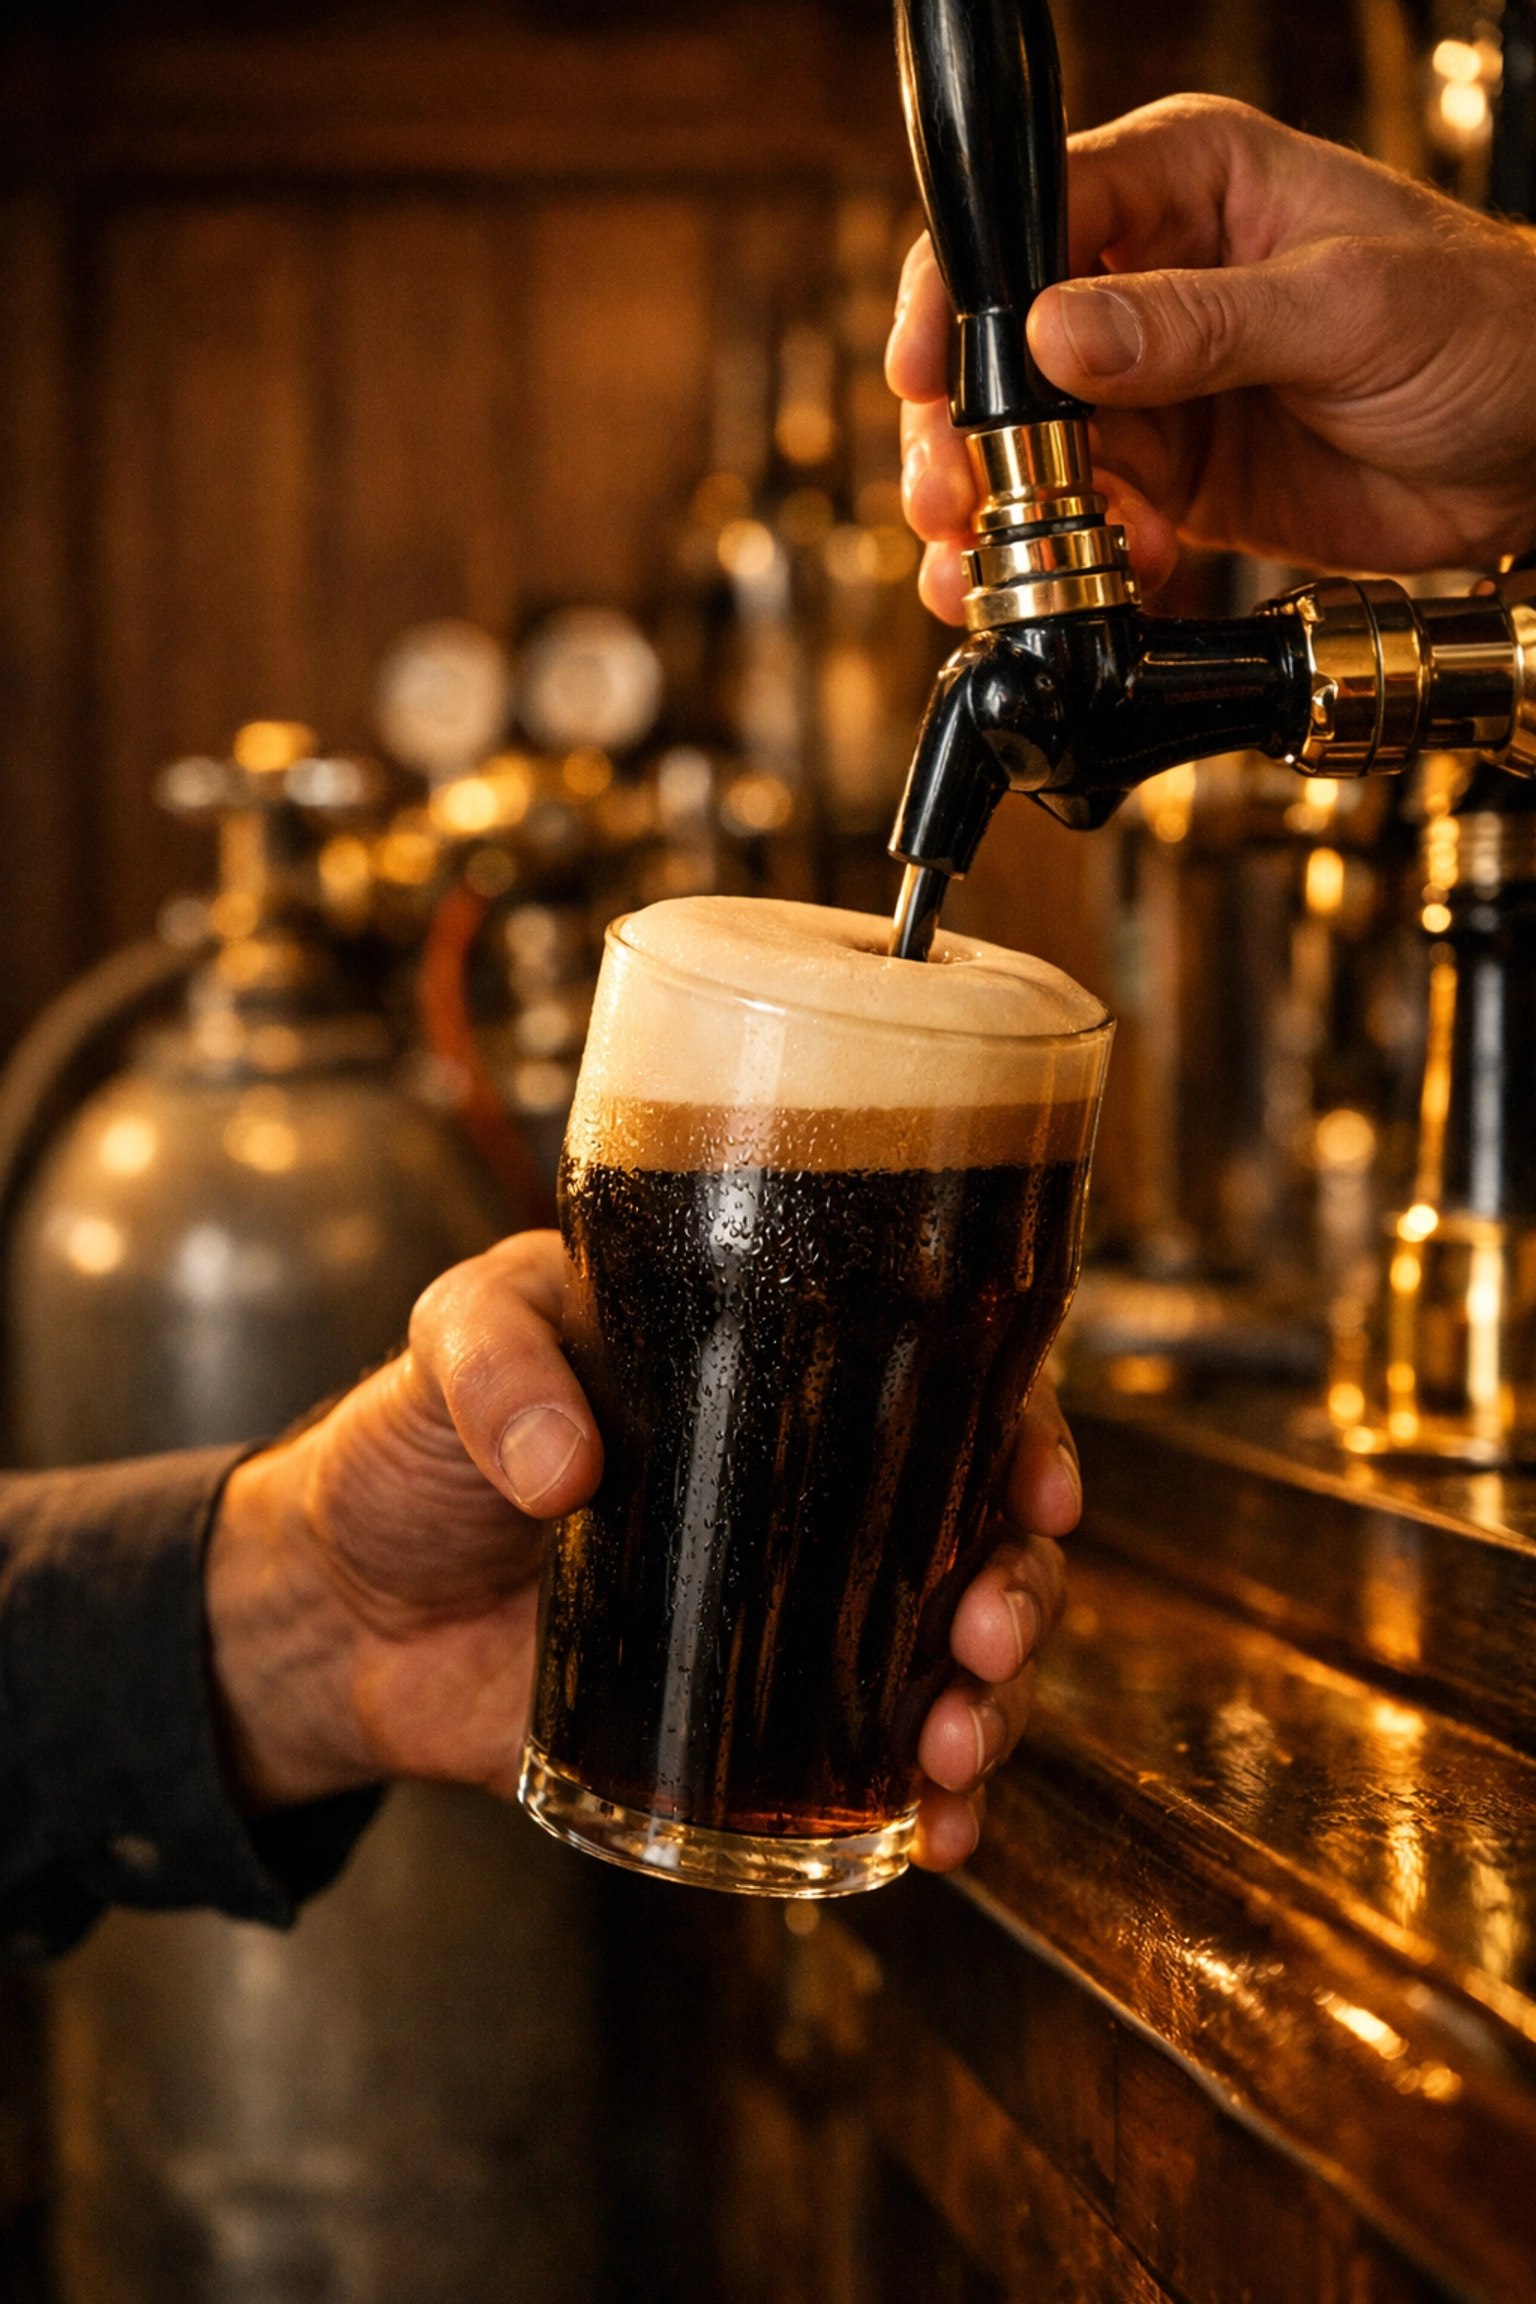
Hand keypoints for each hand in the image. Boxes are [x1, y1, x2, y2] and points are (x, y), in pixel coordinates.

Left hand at [206, 1230, 1078, 1873]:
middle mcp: (808, 1497)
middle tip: (988, 1634)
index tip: (1038, 1489)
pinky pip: (864, 1767)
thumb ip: (498, 1371)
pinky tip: (931, 1834)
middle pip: (974, 1536)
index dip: (1021, 1434)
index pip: (942, 1389)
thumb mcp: (451, 1342)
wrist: (337, 1609)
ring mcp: (786, 1620)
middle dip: (1018, 1591)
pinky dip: (920, 1805)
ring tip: (954, 1747)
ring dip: (992, 1707)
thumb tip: (569, 1468)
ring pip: (947, 1657)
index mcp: (772, 1379)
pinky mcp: (742, 1727)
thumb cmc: (411, 1446)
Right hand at [888, 94, 1535, 621]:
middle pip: (1000, 350)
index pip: (1033, 217)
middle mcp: (1149, 281)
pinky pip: (1085, 524)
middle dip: (962, 434)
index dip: (962, 298)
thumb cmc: (1485, 328)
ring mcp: (1154, 388)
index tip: (928, 377)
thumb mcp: (1345, 307)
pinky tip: (1097, 584)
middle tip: (955, 503)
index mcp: (1186, 186)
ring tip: (992, 569)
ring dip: (999, 518)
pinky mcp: (1173, 481)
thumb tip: (1055, 338)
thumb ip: (1195, 325)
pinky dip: (1071, 566)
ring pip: (1026, 451)